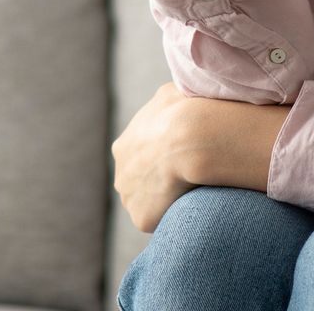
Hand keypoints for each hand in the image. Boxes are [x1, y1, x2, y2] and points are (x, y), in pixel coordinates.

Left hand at [112, 82, 198, 232]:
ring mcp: (130, 199)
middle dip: (157, 183)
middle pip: (139, 183)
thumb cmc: (186, 111)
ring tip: (193, 194)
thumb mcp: (170, 93)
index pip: (139, 158)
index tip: (180, 159)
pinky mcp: (142, 218)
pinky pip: (161, 220)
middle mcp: (120, 175)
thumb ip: (164, 103)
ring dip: (165, 202)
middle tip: (187, 179)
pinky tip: (193, 206)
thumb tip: (173, 98)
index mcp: (122, 147)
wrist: (192, 138)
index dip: (160, 159)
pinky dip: (175, 216)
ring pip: (148, 203)